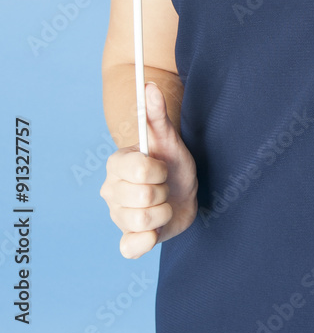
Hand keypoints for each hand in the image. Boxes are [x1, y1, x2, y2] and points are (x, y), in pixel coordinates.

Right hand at [99, 83, 198, 258]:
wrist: (184, 193)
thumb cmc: (174, 163)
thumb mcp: (169, 139)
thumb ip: (157, 114)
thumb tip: (149, 85)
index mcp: (117, 164)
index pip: (139, 170)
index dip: (158, 171)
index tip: (163, 168)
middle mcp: (111, 191)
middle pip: (143, 198)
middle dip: (163, 192)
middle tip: (164, 187)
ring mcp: (117, 217)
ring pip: (143, 221)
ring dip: (163, 213)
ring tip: (163, 204)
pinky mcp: (127, 241)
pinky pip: (131, 247)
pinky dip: (148, 240)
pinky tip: (154, 229)